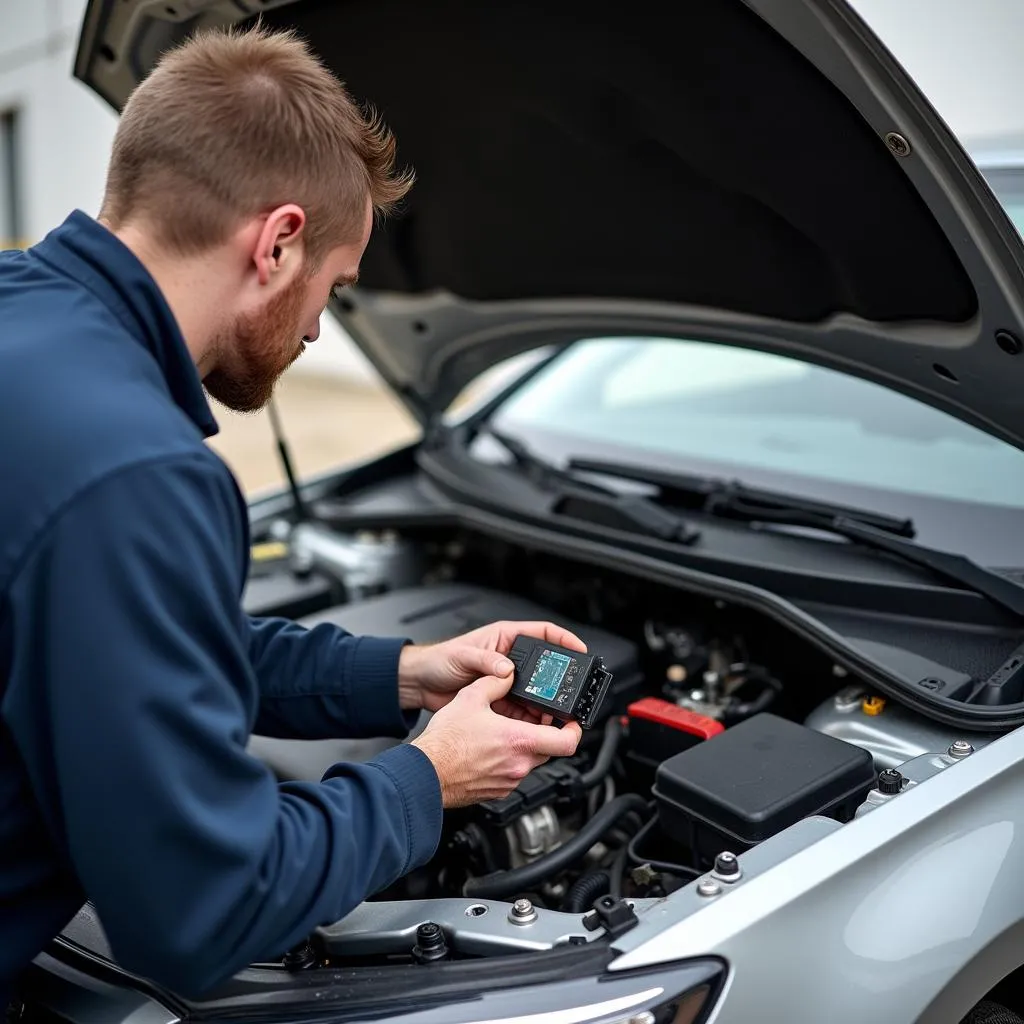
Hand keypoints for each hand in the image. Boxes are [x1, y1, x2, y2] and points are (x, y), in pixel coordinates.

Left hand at [397, 620, 586, 721]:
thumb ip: (486, 660)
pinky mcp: (500, 702)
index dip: (564, 640)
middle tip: (567, 691)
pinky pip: (521, 710)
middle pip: (544, 668)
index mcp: (505, 638)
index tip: (580, 650)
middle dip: (557, 680)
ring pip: (535, 692)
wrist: (421, 685)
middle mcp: (509, 659)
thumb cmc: (438, 660)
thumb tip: (507, 668)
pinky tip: (531, 725)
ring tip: (550, 714)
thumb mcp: (463, 655)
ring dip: (543, 704)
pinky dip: (528, 719)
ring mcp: (506, 682)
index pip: (543, 634)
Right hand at [411, 673, 582, 806]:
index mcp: (520, 741)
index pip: (568, 741)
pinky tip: (489, 750)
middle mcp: (519, 765)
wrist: (425, 772)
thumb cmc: (444, 743)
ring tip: (502, 733)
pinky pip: (512, 774)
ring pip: (530, 762)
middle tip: (534, 720)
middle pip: (550, 750)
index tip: (571, 721)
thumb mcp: (471, 698)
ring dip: (523, 747)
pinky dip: (507, 761)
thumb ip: (495, 682)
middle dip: (545, 734)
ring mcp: (509, 781)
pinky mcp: (497, 792)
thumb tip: (507, 673)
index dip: (575, 730)